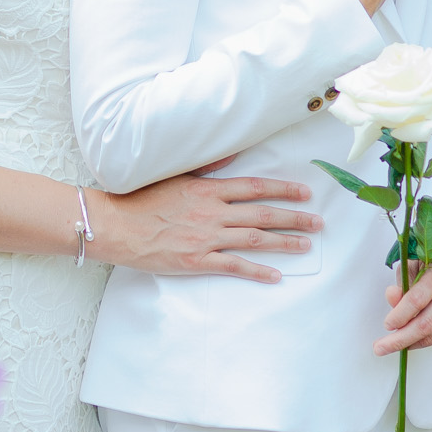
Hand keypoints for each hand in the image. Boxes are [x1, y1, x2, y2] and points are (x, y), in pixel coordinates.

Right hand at [93, 175, 320, 281]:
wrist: (113, 224)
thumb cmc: (139, 199)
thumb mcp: (173, 174)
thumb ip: (206, 166)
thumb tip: (232, 155)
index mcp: (207, 189)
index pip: (255, 187)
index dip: (284, 189)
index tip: (305, 192)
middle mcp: (211, 212)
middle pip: (263, 214)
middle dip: (294, 217)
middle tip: (318, 222)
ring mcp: (205, 238)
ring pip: (254, 239)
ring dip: (284, 242)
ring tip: (305, 245)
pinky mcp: (195, 260)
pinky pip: (233, 266)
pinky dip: (256, 271)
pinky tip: (275, 275)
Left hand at [375, 257, 431, 354]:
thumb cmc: (428, 266)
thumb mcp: (410, 266)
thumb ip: (401, 284)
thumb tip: (392, 299)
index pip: (417, 299)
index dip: (400, 315)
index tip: (386, 325)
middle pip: (426, 322)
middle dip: (401, 338)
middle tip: (381, 347)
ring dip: (410, 343)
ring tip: (391, 346)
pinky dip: (422, 342)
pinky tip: (408, 342)